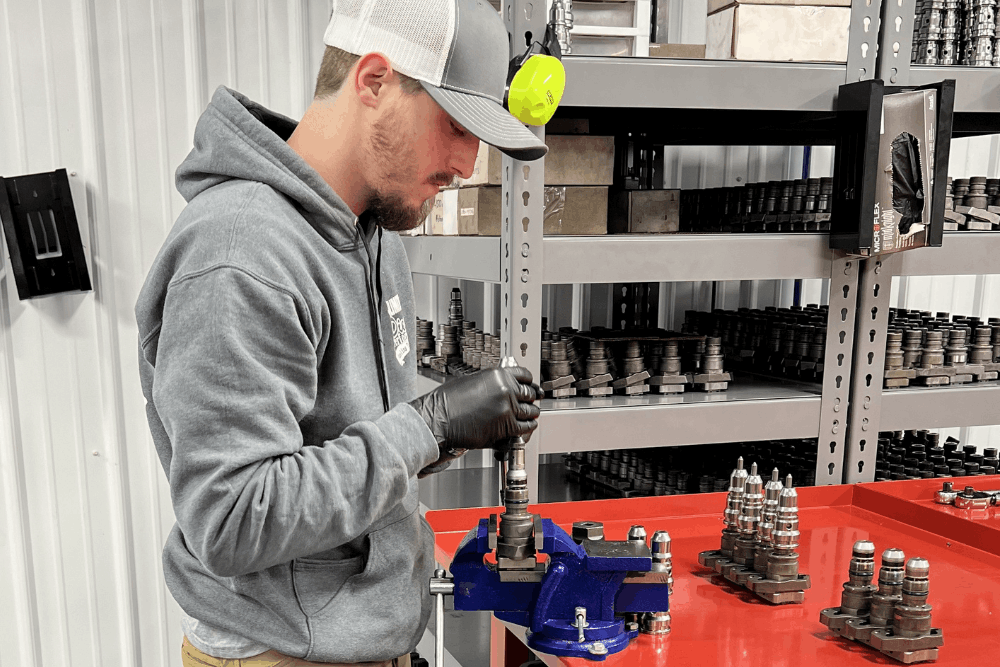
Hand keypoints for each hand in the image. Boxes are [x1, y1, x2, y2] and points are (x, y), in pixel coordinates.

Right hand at [411, 367, 541, 476]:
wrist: (438, 420)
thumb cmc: (447, 402)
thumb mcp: (472, 381)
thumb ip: (491, 384)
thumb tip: (501, 388)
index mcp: (498, 375)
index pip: (525, 375)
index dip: (529, 382)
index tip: (530, 386)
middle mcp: (506, 390)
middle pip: (530, 393)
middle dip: (530, 398)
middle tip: (530, 401)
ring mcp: (508, 408)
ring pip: (531, 411)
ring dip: (531, 414)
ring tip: (529, 415)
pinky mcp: (506, 426)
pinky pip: (525, 427)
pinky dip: (527, 427)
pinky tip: (526, 427)